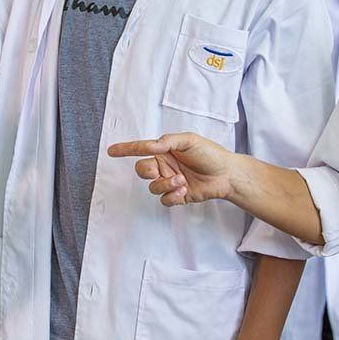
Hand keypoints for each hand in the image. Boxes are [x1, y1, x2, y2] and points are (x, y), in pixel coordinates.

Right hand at [107, 132, 238, 205]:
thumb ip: (167, 141)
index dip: (125, 149)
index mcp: (165, 150)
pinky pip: (163, 199)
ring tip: (181, 181)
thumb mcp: (188, 140)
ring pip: (152, 186)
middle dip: (148, 171)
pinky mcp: (177, 195)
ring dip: (165, 184)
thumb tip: (150, 144)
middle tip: (159, 171)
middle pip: (141, 169)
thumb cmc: (210, 154)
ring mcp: (170, 180)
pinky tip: (183, 190)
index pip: (141, 149)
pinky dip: (171, 196)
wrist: (227, 174)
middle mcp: (165, 165)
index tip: (111, 151)